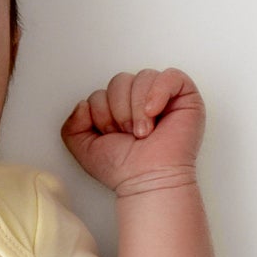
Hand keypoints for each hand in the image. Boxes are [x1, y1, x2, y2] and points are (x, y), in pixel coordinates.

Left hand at [60, 68, 204, 195]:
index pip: (102, 91)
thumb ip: (72, 126)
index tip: (114, 137)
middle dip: (119, 111)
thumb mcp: (84, 149)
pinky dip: (158, 92)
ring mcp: (163, 96)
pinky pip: (170, 76)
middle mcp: (140, 99)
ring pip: (141, 77)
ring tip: (143, 132)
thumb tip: (83, 103)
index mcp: (118, 108)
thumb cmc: (122, 168)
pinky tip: (153, 112)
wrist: (147, 180)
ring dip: (136, 108)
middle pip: (120, 80)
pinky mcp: (185, 96)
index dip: (102, 113)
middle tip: (129, 135)